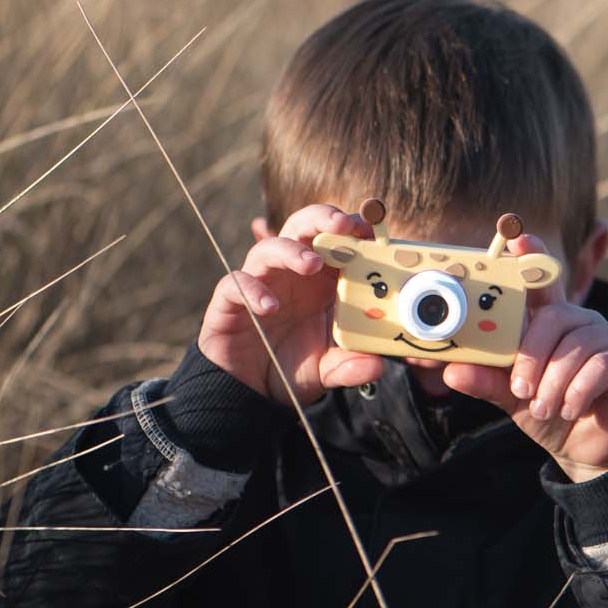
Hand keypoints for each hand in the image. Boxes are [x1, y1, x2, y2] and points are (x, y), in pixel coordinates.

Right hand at [197, 205, 383, 406]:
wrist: (249, 389)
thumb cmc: (293, 365)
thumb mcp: (329, 368)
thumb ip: (351, 365)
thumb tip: (376, 367)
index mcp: (320, 279)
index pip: (335, 238)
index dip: (352, 227)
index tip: (371, 228)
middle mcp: (290, 273)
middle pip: (302, 227)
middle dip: (322, 218)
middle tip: (342, 225)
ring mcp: (260, 282)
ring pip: (269, 248)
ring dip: (291, 250)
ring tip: (312, 263)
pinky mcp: (230, 301)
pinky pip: (236, 284)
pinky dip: (253, 290)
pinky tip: (270, 306)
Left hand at [443, 234, 607, 481]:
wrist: (585, 449)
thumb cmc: (547, 411)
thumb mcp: (510, 397)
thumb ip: (486, 380)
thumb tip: (451, 370)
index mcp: (550, 322)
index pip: (540, 282)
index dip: (532, 256)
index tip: (518, 237)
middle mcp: (580, 321)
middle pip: (554, 316)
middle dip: (533, 355)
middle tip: (520, 389)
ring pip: (576, 344)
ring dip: (554, 381)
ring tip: (544, 409)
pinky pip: (601, 365)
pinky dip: (579, 390)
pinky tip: (569, 409)